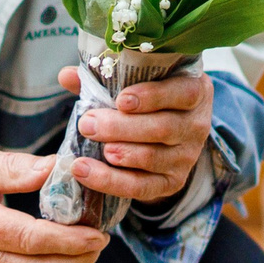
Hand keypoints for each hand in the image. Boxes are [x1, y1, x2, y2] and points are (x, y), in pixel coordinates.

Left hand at [61, 66, 213, 205]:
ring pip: (152, 158)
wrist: (169, 138)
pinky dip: (111, 181)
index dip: (153, 96)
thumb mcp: (135, 83)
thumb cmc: (148, 101)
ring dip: (119, 154)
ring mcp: (186, 156)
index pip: (182, 93)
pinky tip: (86, 172)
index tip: (121, 100)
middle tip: (88, 124)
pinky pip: (142, 186)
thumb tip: (67, 76)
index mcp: (194, 91)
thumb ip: (103, 78)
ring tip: (90, 151)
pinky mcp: (172, 182)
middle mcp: (196, 125)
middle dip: (121, 128)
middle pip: (163, 128)